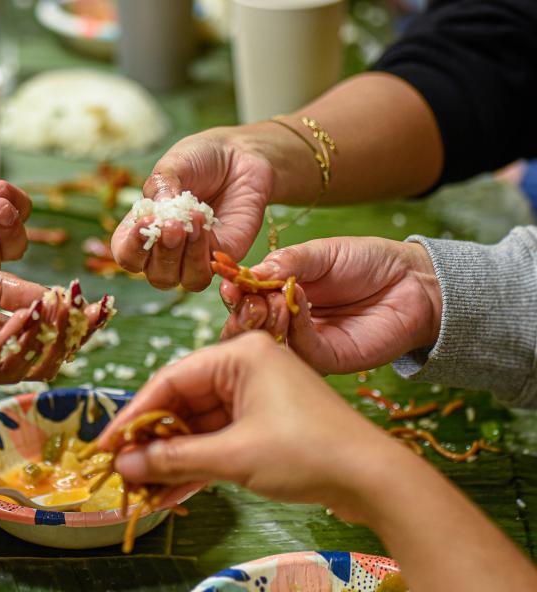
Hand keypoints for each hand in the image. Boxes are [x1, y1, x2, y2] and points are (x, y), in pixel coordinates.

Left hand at [0, 253, 108, 385]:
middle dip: (69, 334)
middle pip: (36, 355)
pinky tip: (31, 312)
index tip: (102, 304)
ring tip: (66, 307)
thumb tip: (52, 295)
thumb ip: (0, 285)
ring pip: (16, 362)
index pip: (39, 333)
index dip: (73, 322)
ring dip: (46, 335)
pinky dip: (13, 336)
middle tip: (92, 311)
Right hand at [99, 332, 403, 521]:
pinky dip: (197, 466)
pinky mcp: (266, 426)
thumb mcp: (234, 455)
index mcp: (241, 353)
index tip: (105, 444)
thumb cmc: (307, 452)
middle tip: (120, 470)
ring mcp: (258, 398)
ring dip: (171, 459)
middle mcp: (247, 367)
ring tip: (139, 488)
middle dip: (152, 441)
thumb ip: (175, 458)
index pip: (171, 378)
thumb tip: (126, 464)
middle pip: (183, 403)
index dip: (133, 414)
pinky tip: (167, 493)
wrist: (375, 480)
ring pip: (200, 427)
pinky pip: (220, 442)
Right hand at [109, 127, 275, 290]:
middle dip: (163, 252)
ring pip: (183, 281)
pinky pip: (208, 271)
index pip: (127, 255)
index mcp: (143, 231)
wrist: (239, 155)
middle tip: (173, 225)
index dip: (132, 247)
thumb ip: (162, 185)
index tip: (144, 223)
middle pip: (156, 275)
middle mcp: (166, 251)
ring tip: (192, 223)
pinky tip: (205, 225)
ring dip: (185, 257)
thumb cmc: (199, 160)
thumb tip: (158, 208)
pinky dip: (204, 253)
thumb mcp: (173, 165)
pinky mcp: (222, 257)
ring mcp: (194, 258)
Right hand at [220, 237, 442, 374]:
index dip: (233, 294)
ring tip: (268, 301)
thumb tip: (249, 272)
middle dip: (241, 314)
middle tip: (244, 298)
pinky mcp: (329, 360)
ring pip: (270, 345)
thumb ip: (287, 262)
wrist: (414, 281)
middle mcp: (285, 324)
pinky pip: (302, 351)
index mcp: (277, 296)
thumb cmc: (367, 262)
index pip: (244, 301)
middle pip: (247, 330)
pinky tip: (294, 306)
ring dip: (263, 322)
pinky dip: (294, 329)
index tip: (228, 283)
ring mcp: (305, 345)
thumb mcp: (320, 253)